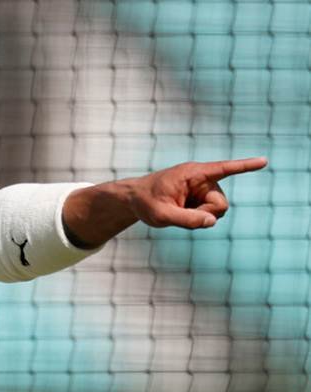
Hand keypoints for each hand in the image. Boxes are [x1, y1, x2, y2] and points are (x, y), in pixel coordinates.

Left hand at [124, 157, 268, 228]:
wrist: (135, 199)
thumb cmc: (146, 202)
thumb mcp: (161, 215)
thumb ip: (186, 220)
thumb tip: (212, 221)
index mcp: (192, 173)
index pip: (223, 168)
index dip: (244, 166)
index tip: (264, 161)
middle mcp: (202, 179)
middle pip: (220, 204)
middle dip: (206, 215)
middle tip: (182, 215)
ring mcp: (203, 189)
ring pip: (216, 212)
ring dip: (200, 217)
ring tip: (178, 212)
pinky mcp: (202, 198)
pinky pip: (209, 215)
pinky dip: (198, 219)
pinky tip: (181, 212)